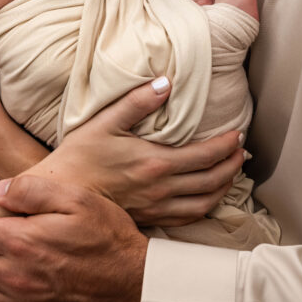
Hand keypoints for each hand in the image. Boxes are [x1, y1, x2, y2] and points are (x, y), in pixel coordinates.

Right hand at [37, 81, 245, 226]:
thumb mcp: (105, 122)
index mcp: (156, 163)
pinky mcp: (149, 219)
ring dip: (224, 187)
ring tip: (232, 173)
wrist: (60, 193)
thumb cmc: (79, 156)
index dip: (226, 145)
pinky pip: (188, 218)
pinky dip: (206, 206)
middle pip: (212, 180)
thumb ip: (137, 102)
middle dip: (232, 164)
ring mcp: (157, 207)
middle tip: (241, 151)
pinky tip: (208, 197)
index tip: (237, 133)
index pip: (205, 155)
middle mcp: (162, 189)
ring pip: (205, 202)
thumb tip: (165, 83)